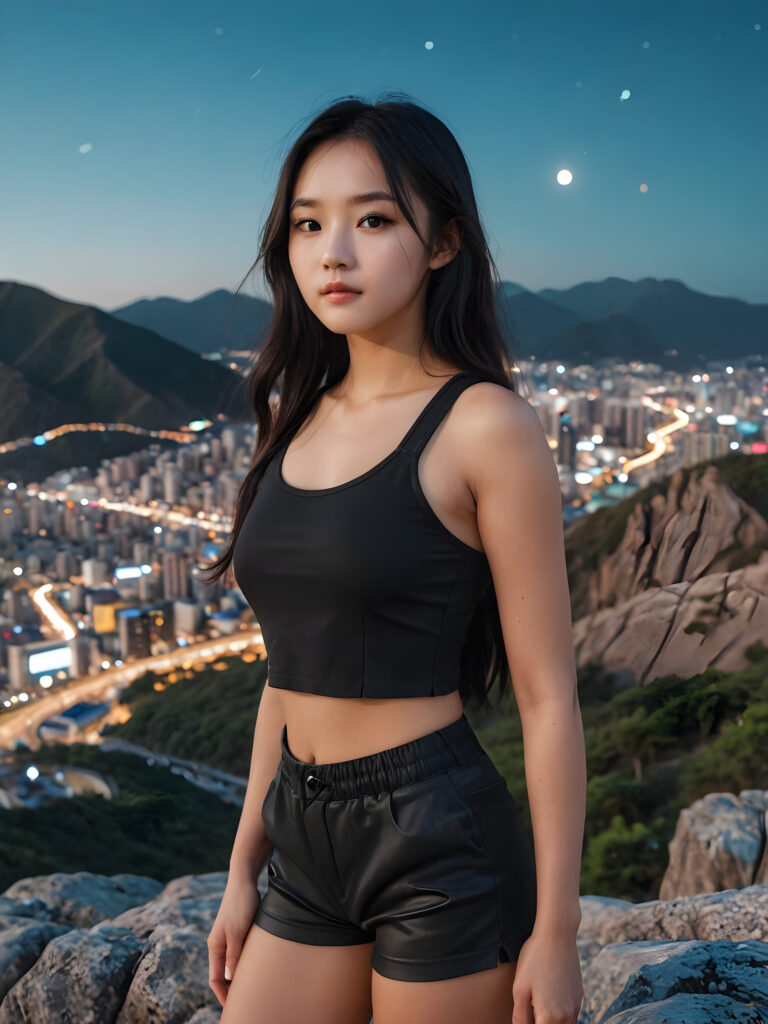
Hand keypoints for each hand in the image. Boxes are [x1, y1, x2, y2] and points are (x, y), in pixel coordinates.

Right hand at [207, 873, 261, 1007]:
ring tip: (252, 988)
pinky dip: (245, 963)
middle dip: (231, 989)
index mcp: (215, 947)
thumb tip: (230, 978)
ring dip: (239, 976)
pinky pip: (240, 953)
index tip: (234, 1007)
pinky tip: (256, 967)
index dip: (223, 994)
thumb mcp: (237, 931)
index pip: (215, 978)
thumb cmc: (240, 905)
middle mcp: (220, 945)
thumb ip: (234, 954)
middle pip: (223, 974)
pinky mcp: (239, 931)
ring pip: (232, 964)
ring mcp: (229, 938)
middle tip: (245, 1001)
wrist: (244, 881)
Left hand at [511, 930, 583, 1023]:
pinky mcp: (580, 997)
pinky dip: (559, 1014)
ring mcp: (576, 1007)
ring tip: (537, 1003)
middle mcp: (567, 1016)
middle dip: (539, 1022)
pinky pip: (570, 1016)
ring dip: (550, 1020)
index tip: (524, 1015)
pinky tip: (548, 998)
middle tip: (529, 1008)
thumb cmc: (536, 957)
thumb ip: (520, 1016)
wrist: (558, 934)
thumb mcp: (520, 987)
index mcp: (549, 1017)